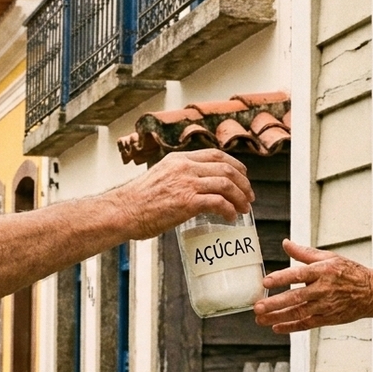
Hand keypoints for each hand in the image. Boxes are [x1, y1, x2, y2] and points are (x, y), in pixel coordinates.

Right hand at [109, 150, 254, 238]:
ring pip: (226, 184)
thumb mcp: (160, 176)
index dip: (235, 165)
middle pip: (226, 168)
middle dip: (243, 183)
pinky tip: (231, 217)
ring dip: (240, 197)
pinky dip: (229, 210)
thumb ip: (178, 177)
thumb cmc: (138, 201)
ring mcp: (187, 184)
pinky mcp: (187, 202)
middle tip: (249, 196)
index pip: (216, 155)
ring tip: (244, 208)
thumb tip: (195, 188)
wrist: (123, 211)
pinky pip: (218, 203)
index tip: (243, 176)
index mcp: (179, 159)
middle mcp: (185, 167)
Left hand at [254, 240, 372, 333]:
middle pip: (296, 297)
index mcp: (323, 271)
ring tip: (260, 319)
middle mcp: (323, 289)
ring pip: (299, 313)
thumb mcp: (329, 257)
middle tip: (258, 306)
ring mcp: (325, 305)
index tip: (266, 281)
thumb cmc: (349, 273)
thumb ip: (304, 253)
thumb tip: (286, 243)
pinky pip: (307, 324)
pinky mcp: (328, 318)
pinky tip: (277, 327)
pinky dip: (291, 327)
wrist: (372, 292)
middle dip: (275, 303)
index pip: (299, 274)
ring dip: (278, 317)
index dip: (282, 278)